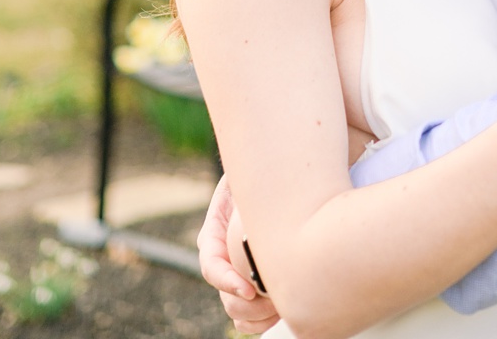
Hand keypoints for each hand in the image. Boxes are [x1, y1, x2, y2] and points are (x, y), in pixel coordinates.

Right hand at [197, 176, 280, 333]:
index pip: (212, 267)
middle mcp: (223, 259)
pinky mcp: (254, 283)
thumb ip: (245, 191)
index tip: (249, 290)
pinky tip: (281, 313)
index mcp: (215, 236)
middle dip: (251, 306)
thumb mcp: (246, 177)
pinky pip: (250, 316)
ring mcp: (238, 273)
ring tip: (284, 306)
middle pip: (227, 298)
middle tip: (279, 300)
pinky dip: (261, 321)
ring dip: (258, 316)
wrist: (274, 179)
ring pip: (238, 311)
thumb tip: (252, 193)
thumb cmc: (263, 174)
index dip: (228, 282)